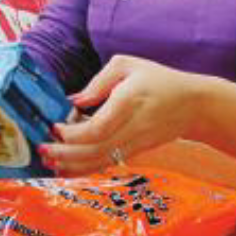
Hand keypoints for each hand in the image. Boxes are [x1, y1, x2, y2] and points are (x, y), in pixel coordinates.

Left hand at [38, 55, 211, 175]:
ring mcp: (135, 143)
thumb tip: (74, 101)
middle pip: (95, 149)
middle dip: (65, 154)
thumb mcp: (128, 65)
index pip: (99, 127)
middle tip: (42, 150)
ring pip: (100, 161)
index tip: (55, 127)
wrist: (193, 105)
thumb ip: (99, 81)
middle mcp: (133, 126)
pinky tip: (66, 168)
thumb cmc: (158, 80)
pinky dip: (84, 169)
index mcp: (130, 101)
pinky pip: (106, 164)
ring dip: (72, 166)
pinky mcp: (135, 152)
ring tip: (48, 162)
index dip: (73, 133)